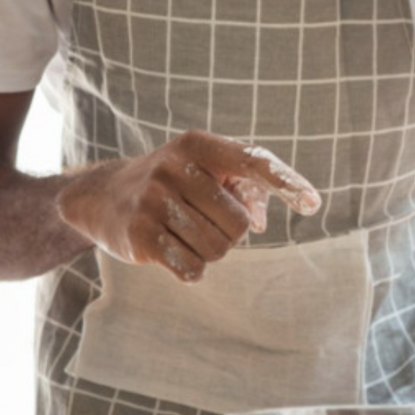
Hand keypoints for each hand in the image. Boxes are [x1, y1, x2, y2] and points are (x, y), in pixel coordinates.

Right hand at [56, 131, 321, 282]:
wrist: (101, 196)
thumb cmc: (172, 182)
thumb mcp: (205, 169)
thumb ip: (245, 187)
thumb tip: (260, 221)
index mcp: (198, 145)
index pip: (253, 162)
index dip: (286, 182)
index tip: (313, 203)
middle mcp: (175, 167)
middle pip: (238, 223)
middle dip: (230, 232)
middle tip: (204, 221)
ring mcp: (153, 201)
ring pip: (218, 249)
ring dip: (210, 251)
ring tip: (185, 233)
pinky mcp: (139, 236)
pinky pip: (192, 269)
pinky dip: (191, 268)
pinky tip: (172, 251)